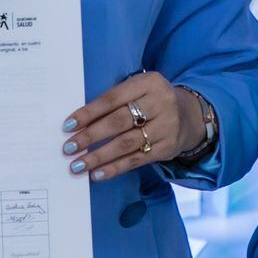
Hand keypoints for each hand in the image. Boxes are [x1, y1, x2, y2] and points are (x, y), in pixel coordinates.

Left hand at [61, 72, 202, 181]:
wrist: (190, 115)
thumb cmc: (152, 101)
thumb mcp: (139, 90)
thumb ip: (116, 101)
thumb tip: (78, 123)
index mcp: (149, 82)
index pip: (113, 98)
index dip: (89, 113)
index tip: (68, 126)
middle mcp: (161, 103)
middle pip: (119, 121)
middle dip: (90, 136)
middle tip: (69, 147)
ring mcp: (167, 126)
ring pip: (126, 144)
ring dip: (99, 156)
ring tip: (78, 165)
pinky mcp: (168, 148)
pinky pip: (136, 160)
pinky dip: (115, 168)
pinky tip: (97, 174)